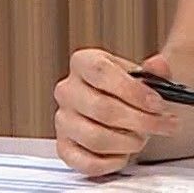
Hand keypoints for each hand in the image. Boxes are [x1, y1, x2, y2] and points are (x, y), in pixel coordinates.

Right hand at [54, 47, 181, 175]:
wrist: (126, 113)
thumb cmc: (133, 95)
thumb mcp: (148, 77)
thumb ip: (156, 72)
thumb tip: (157, 66)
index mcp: (83, 64)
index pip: (100, 72)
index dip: (132, 91)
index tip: (157, 103)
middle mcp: (67, 90)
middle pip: (102, 108)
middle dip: (142, 121)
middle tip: (164, 125)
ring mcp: (63, 119)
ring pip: (95, 138)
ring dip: (129, 143)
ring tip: (142, 138)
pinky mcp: (65, 147)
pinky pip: (87, 162)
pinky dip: (112, 162)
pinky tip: (124, 153)